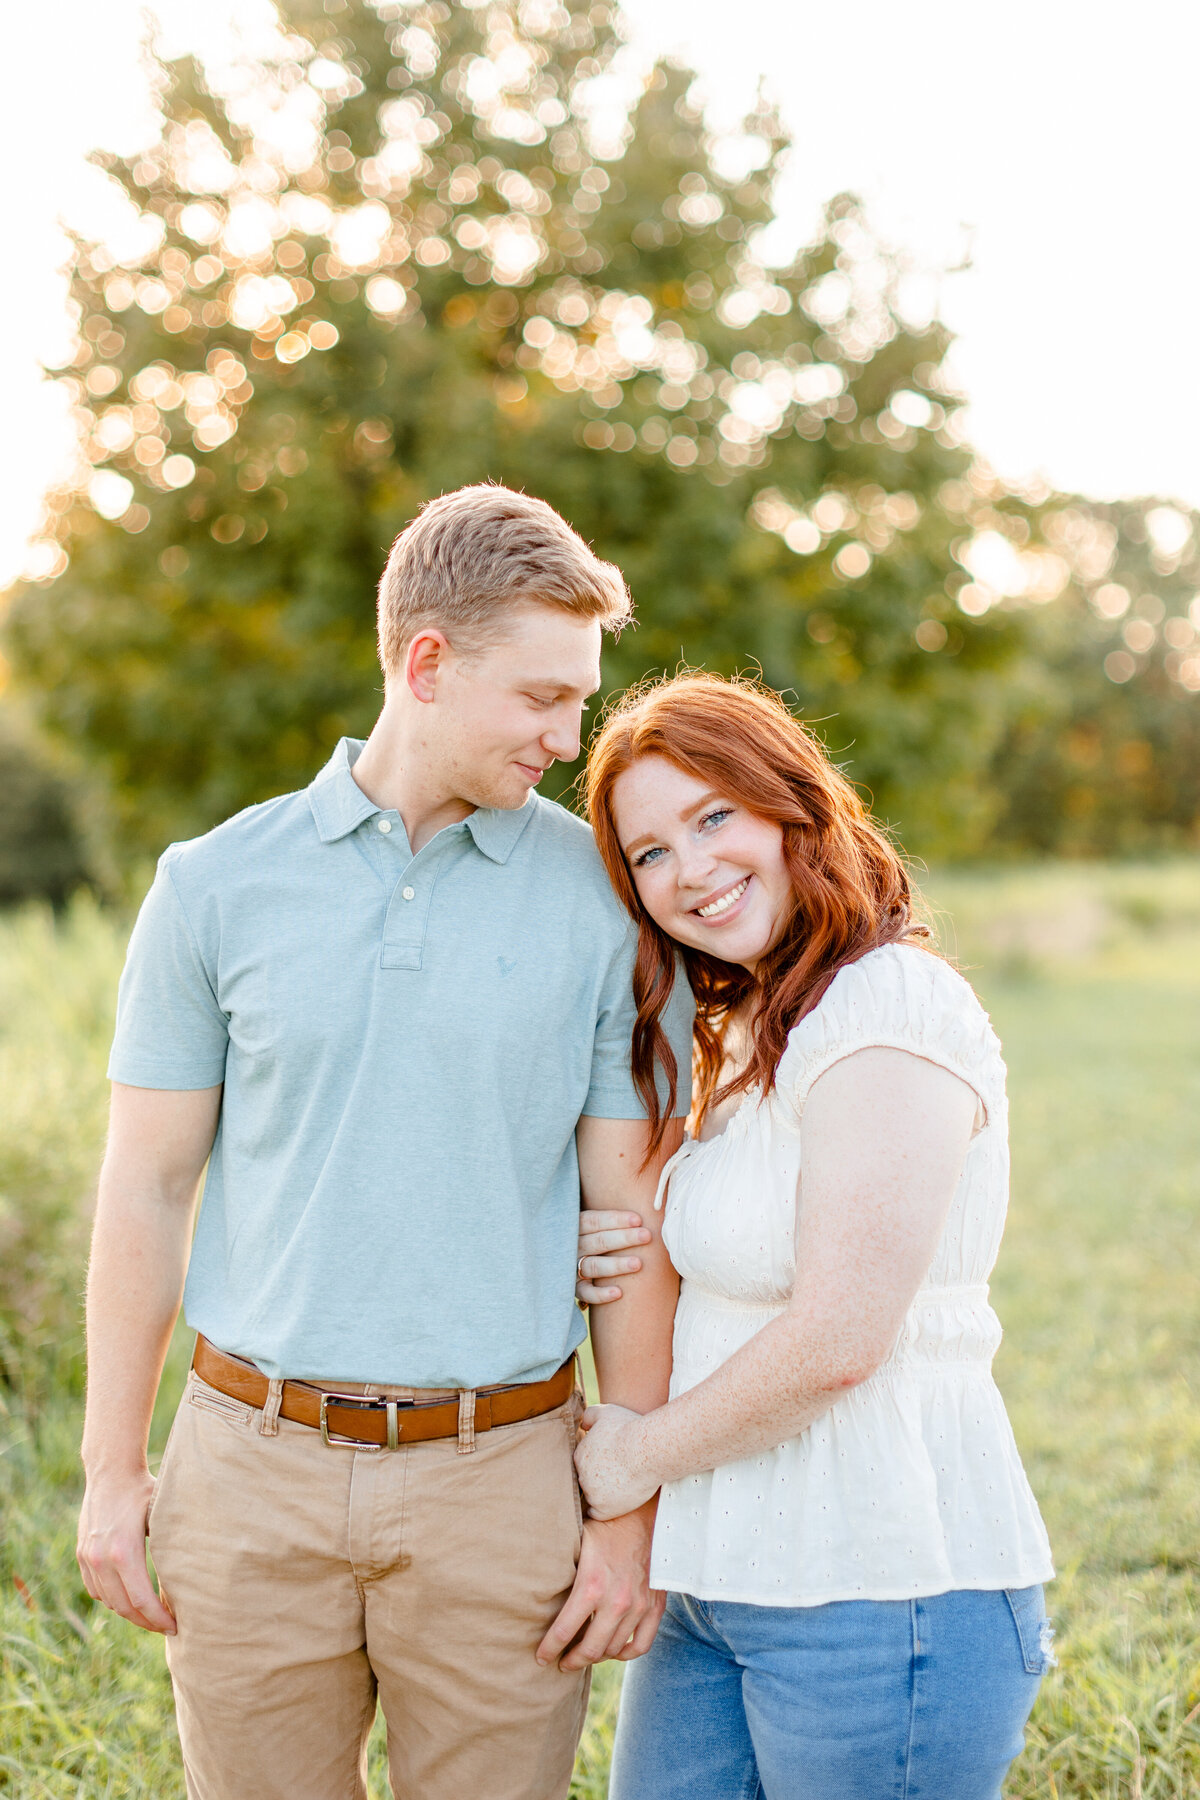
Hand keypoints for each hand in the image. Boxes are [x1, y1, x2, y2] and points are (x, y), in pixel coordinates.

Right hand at [76, 1468, 176, 1634]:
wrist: (111, 1470)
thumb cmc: (144, 1489)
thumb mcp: (164, 1514)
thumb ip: (173, 1545)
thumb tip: (199, 1573)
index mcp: (124, 1552)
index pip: (141, 1601)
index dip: (158, 1619)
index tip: (175, 1626)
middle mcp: (101, 1559)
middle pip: (124, 1607)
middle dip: (146, 1622)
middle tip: (166, 1627)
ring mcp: (88, 1558)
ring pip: (108, 1601)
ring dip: (129, 1612)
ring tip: (151, 1614)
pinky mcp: (82, 1554)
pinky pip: (95, 1589)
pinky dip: (112, 1598)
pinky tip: (129, 1598)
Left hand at [536, 1504, 664, 1668]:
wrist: (642, 1516)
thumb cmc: (603, 1528)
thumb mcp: (575, 1545)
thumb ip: (559, 1572)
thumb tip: (532, 1588)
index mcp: (591, 1586)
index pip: (563, 1632)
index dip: (548, 1650)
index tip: (541, 1658)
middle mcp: (616, 1602)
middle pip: (590, 1650)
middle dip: (571, 1660)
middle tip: (562, 1662)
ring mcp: (637, 1607)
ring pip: (613, 1650)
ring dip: (596, 1656)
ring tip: (584, 1653)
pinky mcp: (654, 1607)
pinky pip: (640, 1645)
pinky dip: (625, 1654)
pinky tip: (612, 1650)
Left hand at [574, 1403, 660, 1520]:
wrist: (647, 1450)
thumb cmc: (629, 1429)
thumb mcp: (606, 1412)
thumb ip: (590, 1415)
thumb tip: (582, 1424)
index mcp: (579, 1455)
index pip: (582, 1463)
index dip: (596, 1462)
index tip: (609, 1461)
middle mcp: (581, 1475)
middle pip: (586, 1480)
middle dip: (598, 1477)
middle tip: (616, 1473)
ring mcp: (592, 1493)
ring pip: (592, 1496)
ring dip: (601, 1493)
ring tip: (619, 1486)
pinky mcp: (604, 1509)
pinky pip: (597, 1514)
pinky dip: (603, 1510)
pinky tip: (613, 1502)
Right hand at [576, 1210, 650, 1305]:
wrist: (550, 1263)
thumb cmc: (585, 1238)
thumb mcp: (586, 1225)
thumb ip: (605, 1219)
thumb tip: (639, 1212)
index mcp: (574, 1227)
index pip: (594, 1221)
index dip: (615, 1220)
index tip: (638, 1219)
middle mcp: (571, 1246)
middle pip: (598, 1241)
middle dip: (623, 1238)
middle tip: (647, 1236)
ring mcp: (570, 1268)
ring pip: (594, 1266)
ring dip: (616, 1265)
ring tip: (638, 1263)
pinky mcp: (572, 1288)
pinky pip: (586, 1293)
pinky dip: (600, 1294)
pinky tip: (618, 1293)